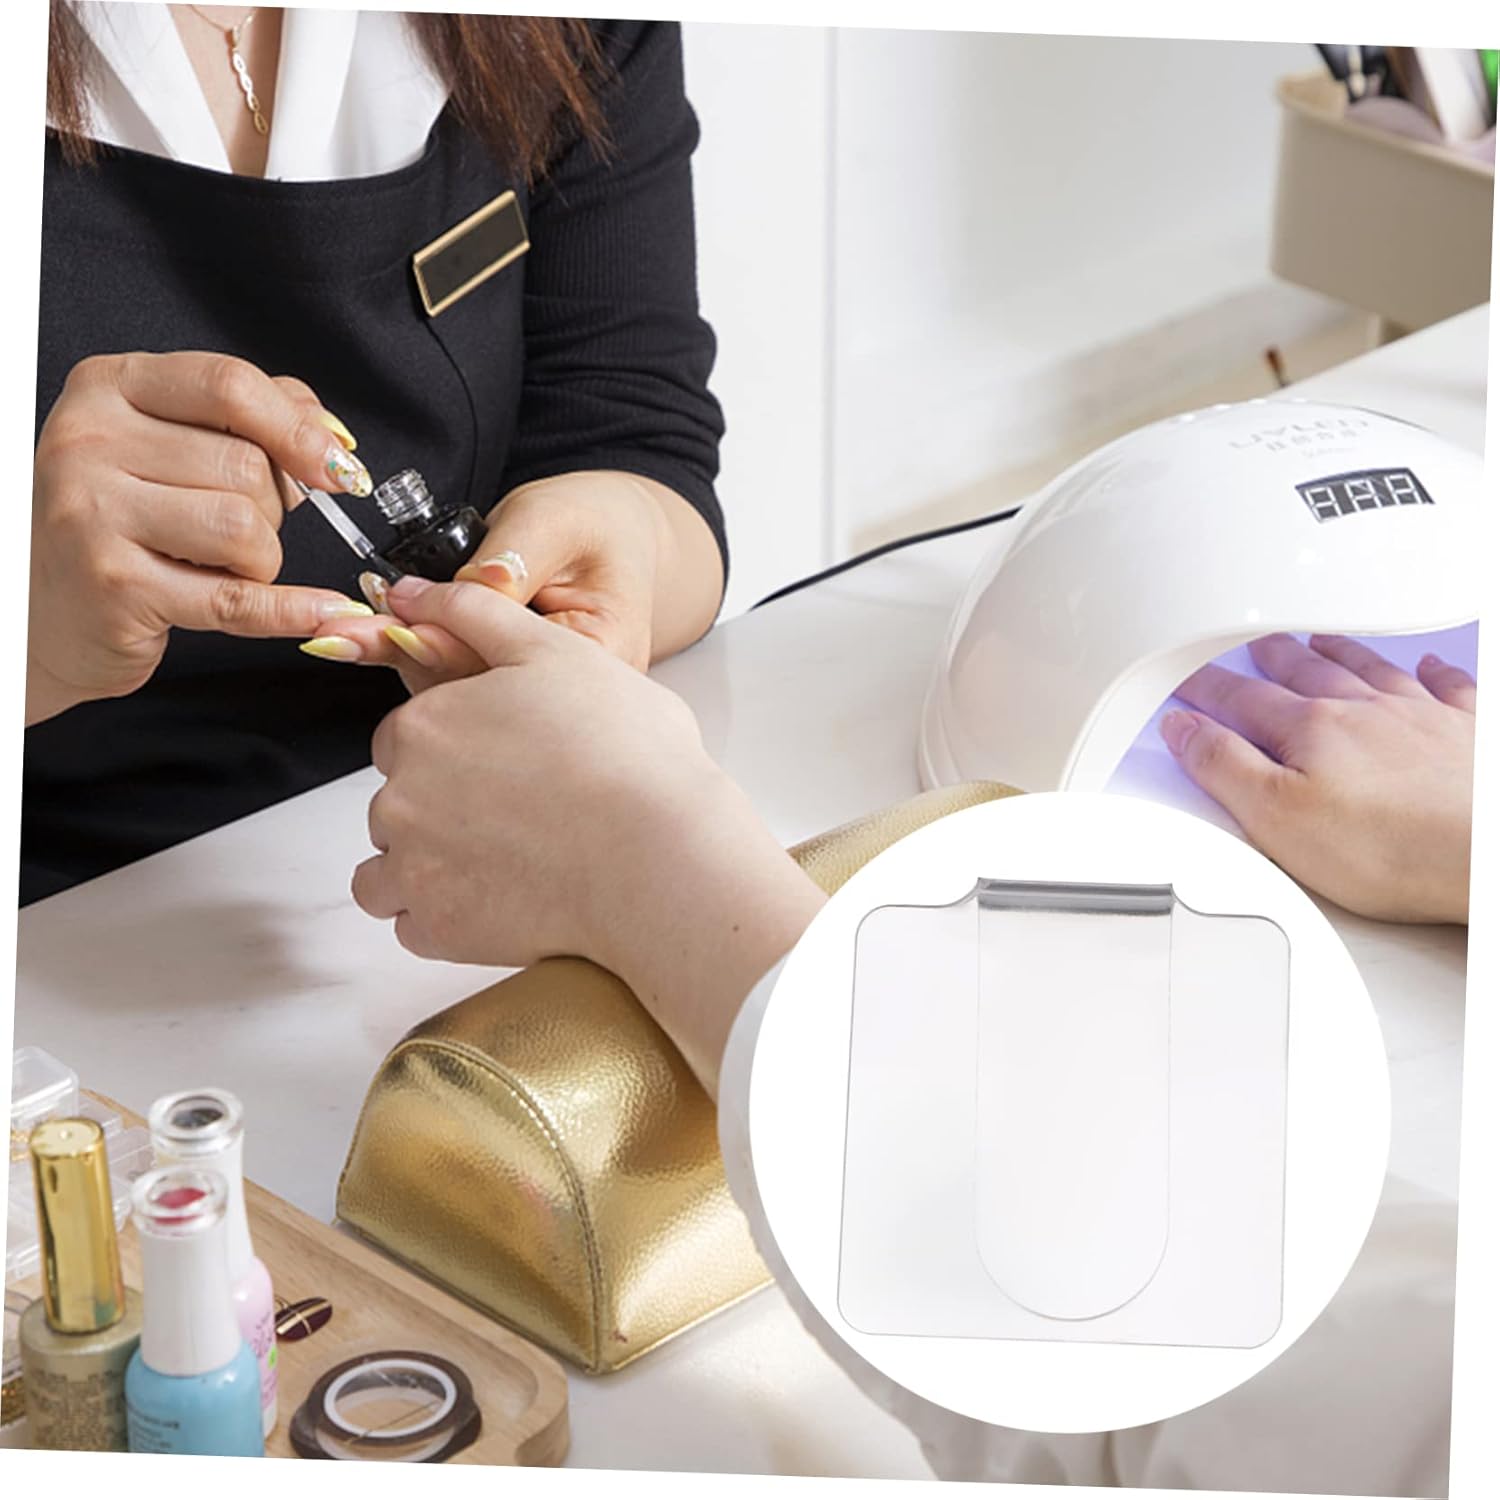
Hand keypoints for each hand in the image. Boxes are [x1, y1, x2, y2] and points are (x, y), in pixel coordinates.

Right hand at [29, 351, 374, 724]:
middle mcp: (89, 441)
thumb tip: (330, 435)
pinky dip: (289, 610)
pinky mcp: (114, 586)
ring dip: (261, 558)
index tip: (337, 465)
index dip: (298, 428)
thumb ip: (253, 419)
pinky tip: (319, 610)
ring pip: (243, 526)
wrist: (41, 606)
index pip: (229, 385)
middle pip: (246, 464)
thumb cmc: (120, 520)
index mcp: (109, 387)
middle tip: (238, 528)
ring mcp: (91, 513)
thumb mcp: (172, 445)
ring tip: (221, 565)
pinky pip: (235, 599)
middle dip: (271, 507)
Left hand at [298, 469, 722, 688]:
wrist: (614, 544)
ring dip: (401, 666)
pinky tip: (370, 646)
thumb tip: (472, 585)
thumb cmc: (597, 532)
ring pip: (466, 709)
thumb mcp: (561, 524)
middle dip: (408, 655)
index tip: (388, 616)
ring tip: (342, 636)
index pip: (517, 663)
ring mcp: (544, 718)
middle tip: (339, 632)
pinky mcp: (515, 716)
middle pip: (486, 699)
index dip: (448, 638)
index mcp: (604, 658)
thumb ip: (514, 555)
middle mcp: (575, 705)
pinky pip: (459, 705)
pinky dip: (414, 673)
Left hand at [352, 576, 823, 1091]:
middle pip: (397, 802)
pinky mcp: (439, 930)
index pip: (405, 738)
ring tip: (508, 862)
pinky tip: (506, 899)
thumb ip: (475, 612)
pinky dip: (451, 916)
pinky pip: (417, 926)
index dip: (457, 748)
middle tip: (522, 813)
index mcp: (423, 727)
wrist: (662, 856)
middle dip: (442, 808)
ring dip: (431, 866)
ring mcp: (414, 870)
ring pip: (391, 869)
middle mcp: (398, 798)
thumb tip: (411, 592)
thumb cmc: (625, 753)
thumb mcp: (555, 652)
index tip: (508, 762)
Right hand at [1161, 634, 1473, 923]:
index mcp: (1311, 730)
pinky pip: (1449, 689)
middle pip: (1306, 675)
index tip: (1183, 678)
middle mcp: (1365, 712)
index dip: (1205, 688)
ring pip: (1370, 672)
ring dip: (1338, 655)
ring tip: (1319, 642)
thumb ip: (1223, 767)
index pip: (1241, 701)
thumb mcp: (1276, 818)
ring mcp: (1421, 719)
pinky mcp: (1469, 736)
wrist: (1486, 856)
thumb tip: (1186, 730)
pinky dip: (1435, 674)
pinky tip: (1430, 666)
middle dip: (1272, 659)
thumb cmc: (1393, 847)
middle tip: (1253, 645)